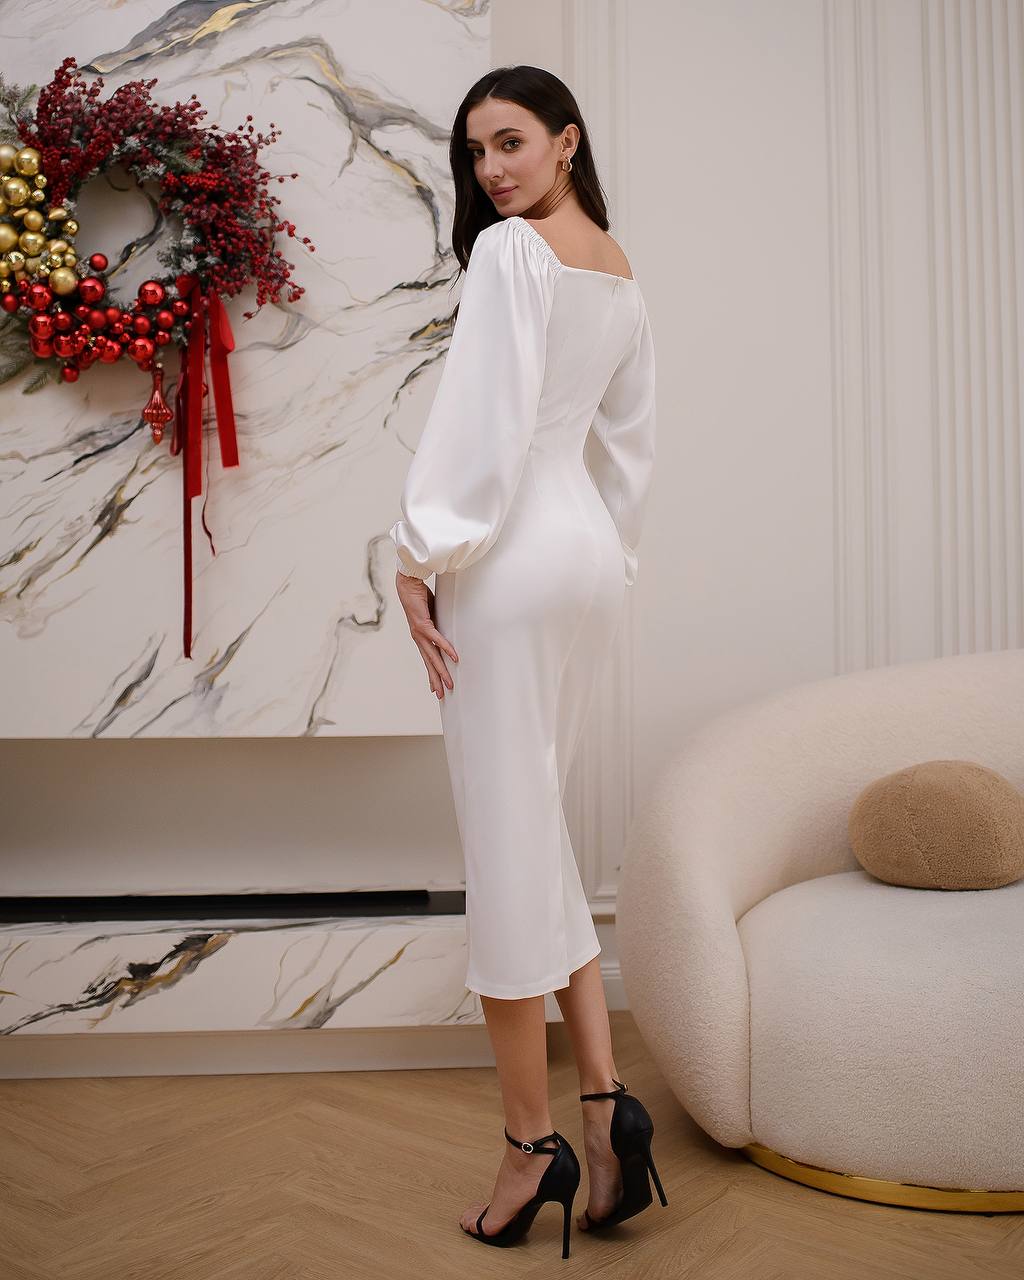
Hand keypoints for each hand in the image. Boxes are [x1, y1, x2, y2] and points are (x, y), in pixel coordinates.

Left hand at [396, 570, 458, 697]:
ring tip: (449, 683)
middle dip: (436, 680)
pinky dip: (446, 649)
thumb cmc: (419, 597)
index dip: (431, 674)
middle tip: (442, 695)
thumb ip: (438, 622)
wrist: (407, 584)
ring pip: (432, 657)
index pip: (427, 659)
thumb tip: (448, 625)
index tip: (434, 688)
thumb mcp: (432, 614)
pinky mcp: (423, 624)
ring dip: (441, 671)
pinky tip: (454, 658)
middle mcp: (418, 638)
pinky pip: (437, 640)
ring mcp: (419, 633)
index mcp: (420, 637)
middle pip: (429, 663)